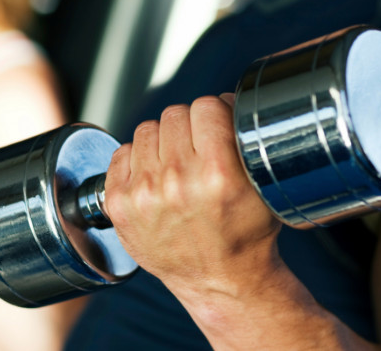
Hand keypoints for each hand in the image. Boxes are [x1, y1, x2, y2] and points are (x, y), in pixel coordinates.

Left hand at [104, 95, 282, 297]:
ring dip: (162, 142)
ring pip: (147, 129)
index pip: (206, 106)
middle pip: (175, 113)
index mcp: (219, 172)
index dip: (215, 114)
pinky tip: (154, 177)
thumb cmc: (244, 234)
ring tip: (176, 166)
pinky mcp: (119, 203)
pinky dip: (137, 159)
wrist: (218, 280)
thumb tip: (224, 100)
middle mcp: (178, 180)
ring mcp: (144, 192)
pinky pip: (122, 151)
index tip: (217, 127)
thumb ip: (242, 139)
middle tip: (198, 150)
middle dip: (189, 128)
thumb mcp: (261, 185)